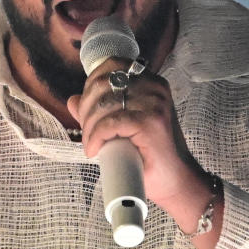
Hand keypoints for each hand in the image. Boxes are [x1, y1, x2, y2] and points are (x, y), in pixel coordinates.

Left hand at [66, 58, 217, 234]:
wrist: (176, 182)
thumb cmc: (150, 156)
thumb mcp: (123, 128)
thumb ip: (99, 111)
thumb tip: (72, 100)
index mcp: (151, 82)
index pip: (111, 65)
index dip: (91, 85)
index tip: (87, 110)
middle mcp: (155, 87)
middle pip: (103, 84)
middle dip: (86, 109)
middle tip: (87, 133)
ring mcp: (155, 103)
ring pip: (103, 104)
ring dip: (88, 126)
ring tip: (91, 144)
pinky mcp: (150, 122)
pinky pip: (109, 123)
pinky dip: (96, 137)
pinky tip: (94, 150)